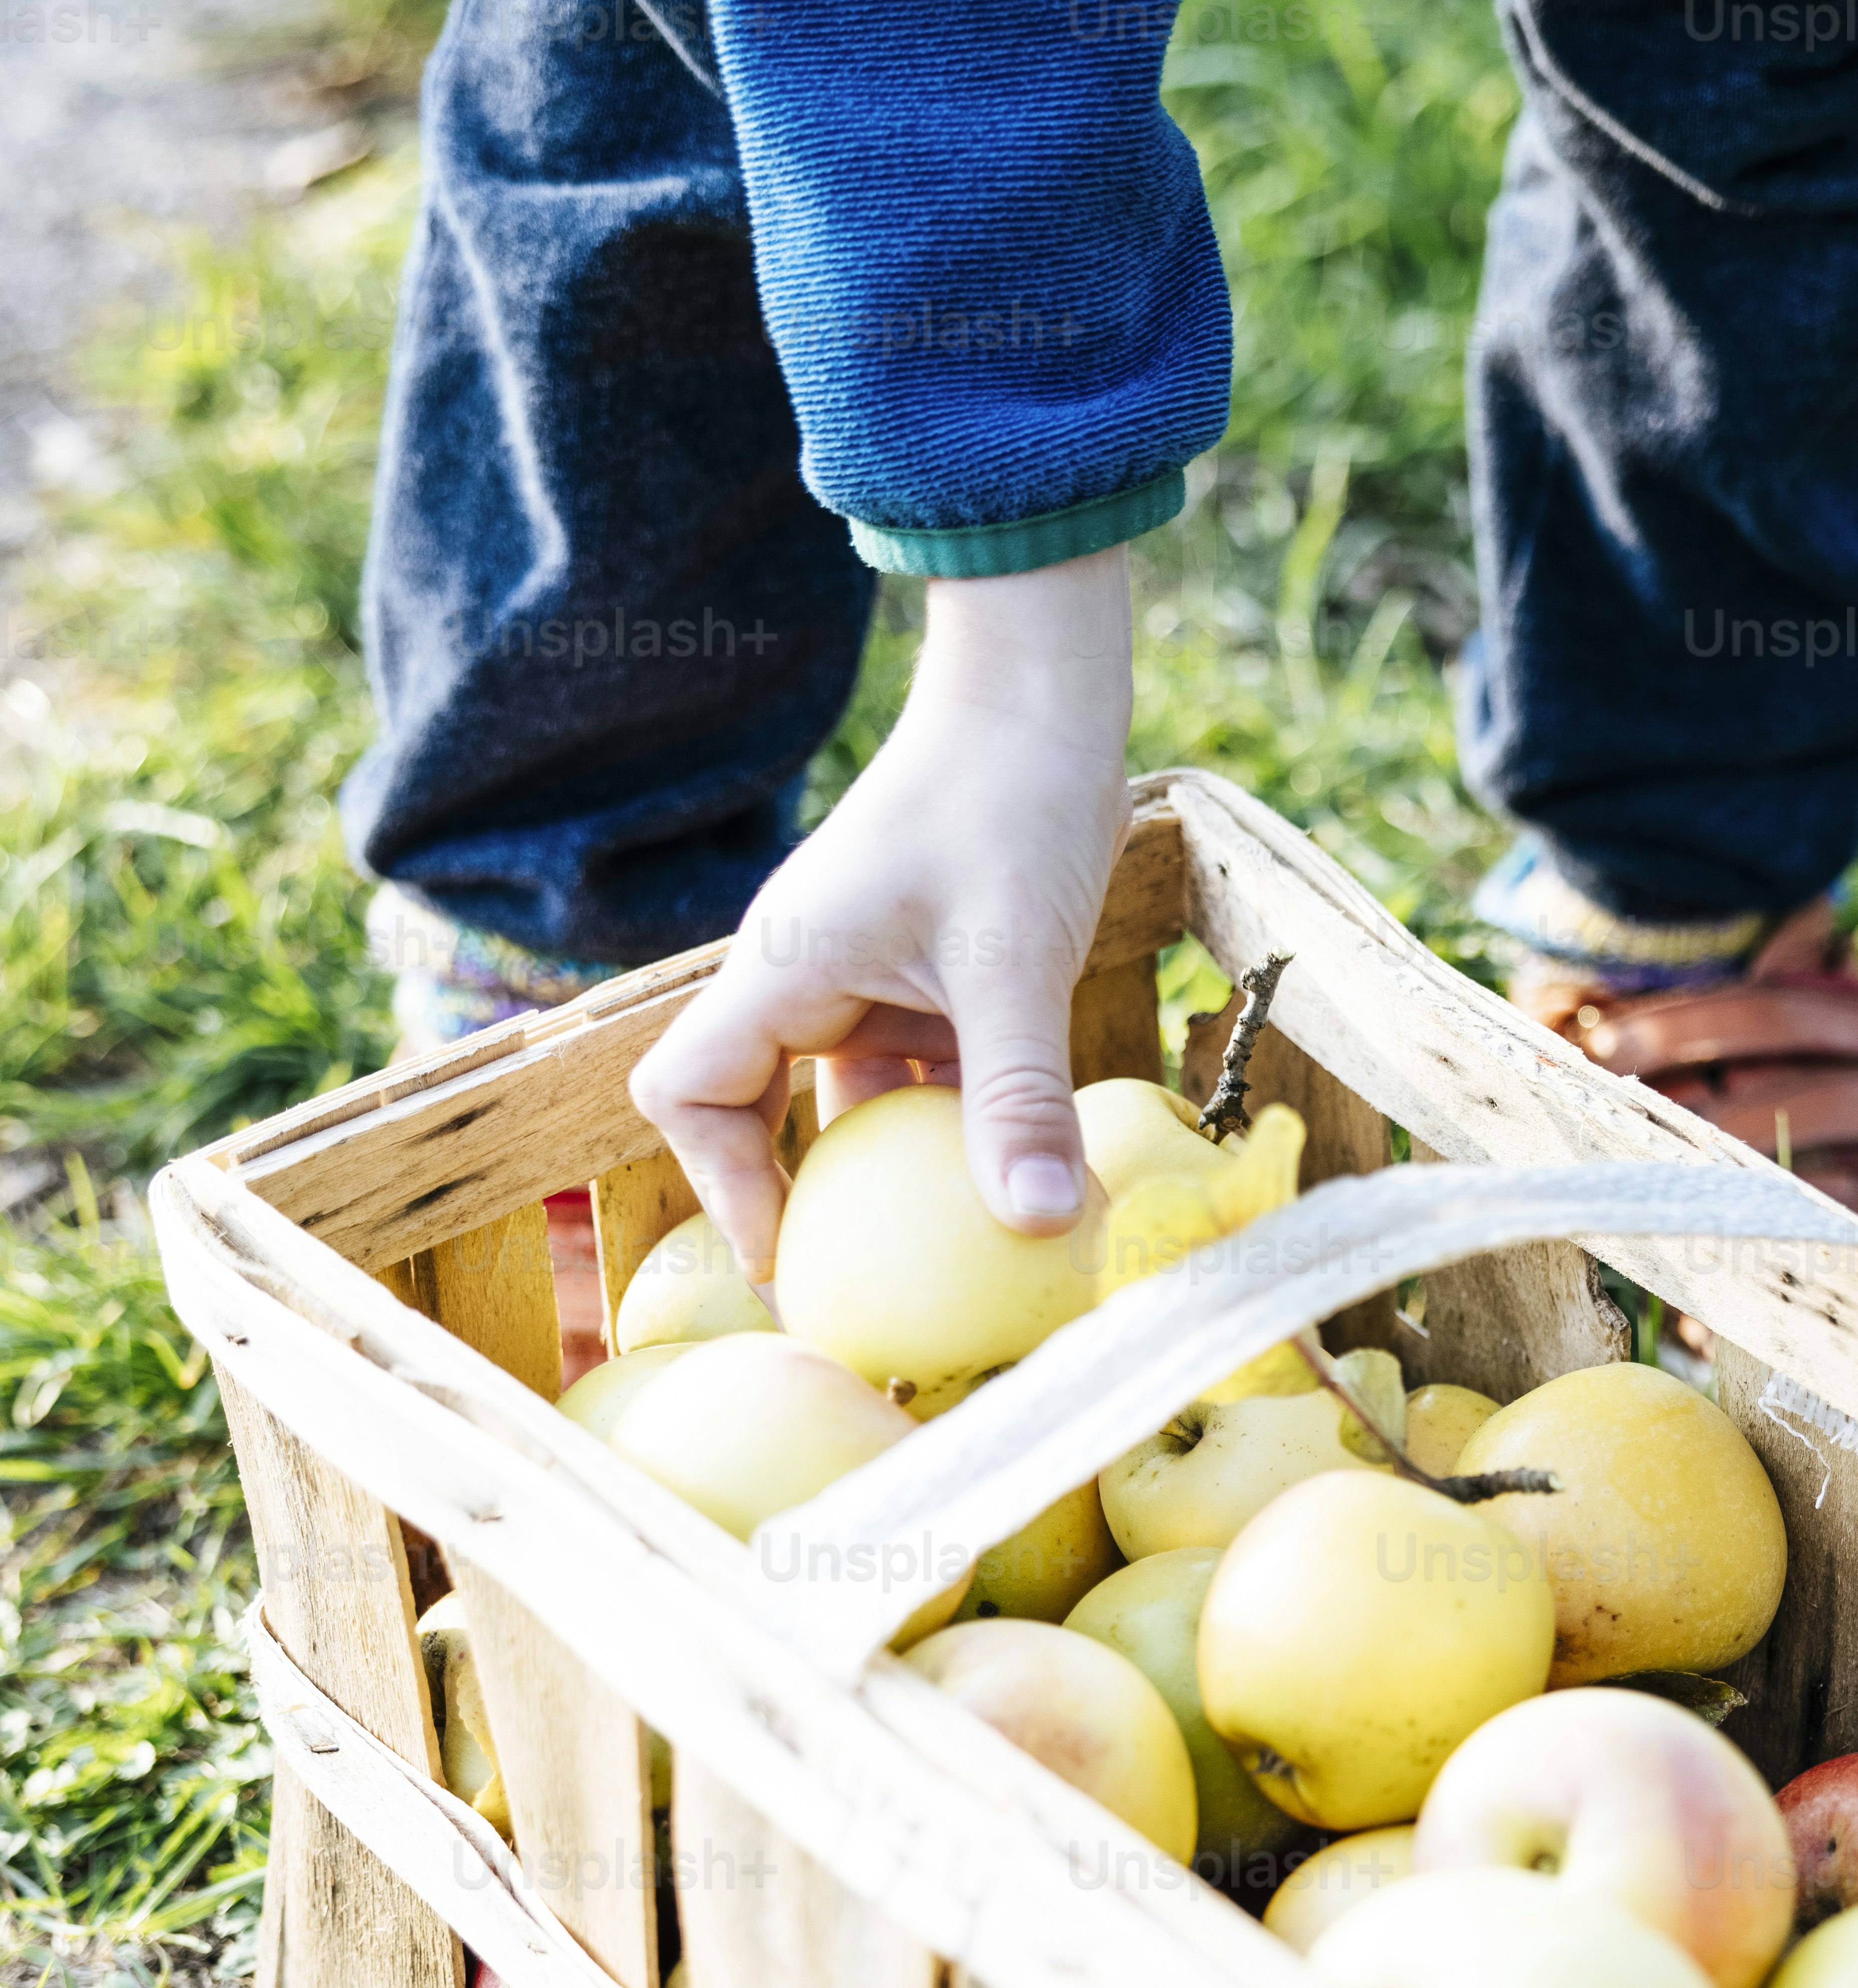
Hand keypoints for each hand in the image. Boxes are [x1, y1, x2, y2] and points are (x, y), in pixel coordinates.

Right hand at [628, 548, 1133, 1279]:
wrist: (1041, 697)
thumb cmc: (1010, 800)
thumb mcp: (1016, 960)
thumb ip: (1017, 1093)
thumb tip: (1039, 1222)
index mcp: (781, 968)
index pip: (686, 1091)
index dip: (721, 1181)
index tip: (791, 1253)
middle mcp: (805, 977)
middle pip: (754, 1111)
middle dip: (797, 1199)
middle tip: (863, 1290)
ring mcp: (864, 977)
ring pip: (846, 1102)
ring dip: (889, 1170)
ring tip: (939, 1257)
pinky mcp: (925, 977)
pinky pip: (916, 1075)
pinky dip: (950, 1126)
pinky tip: (1012, 1175)